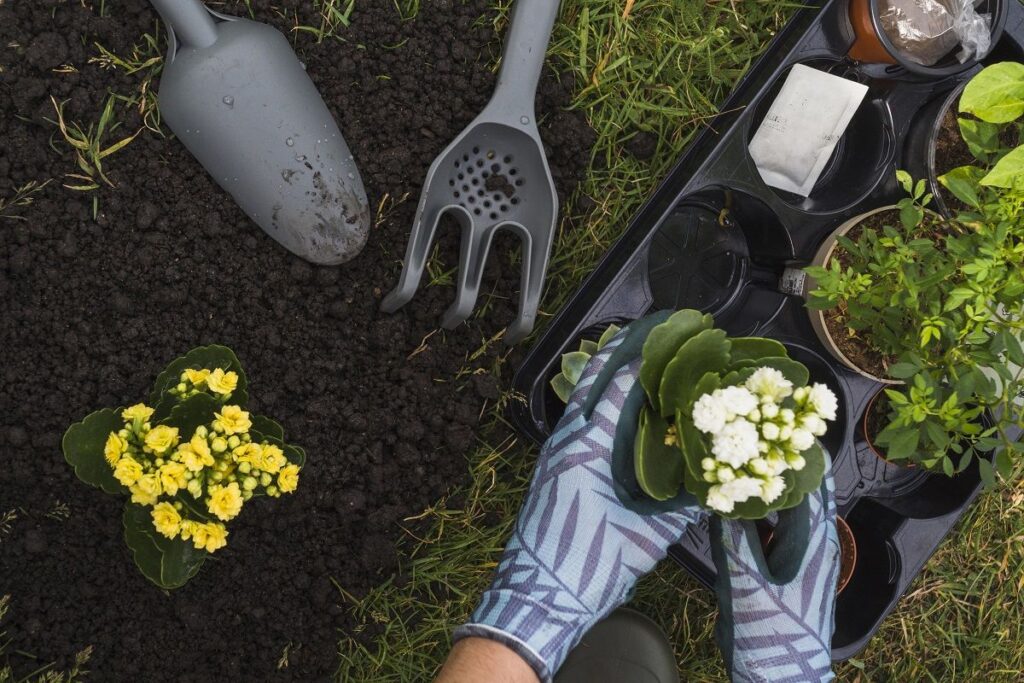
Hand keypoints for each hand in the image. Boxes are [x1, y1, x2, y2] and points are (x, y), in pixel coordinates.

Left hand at [453, 326, 706, 681]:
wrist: (537, 598)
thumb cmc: (588, 567)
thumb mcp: (646, 537)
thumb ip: (681, 507)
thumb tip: (716, 484)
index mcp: (587, 448)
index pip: (619, 386)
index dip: (647, 356)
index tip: (673, 333)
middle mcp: (567, 441)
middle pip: (594, 379)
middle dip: (623, 351)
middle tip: (654, 329)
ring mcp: (555, 453)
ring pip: (583, 399)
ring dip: (609, 374)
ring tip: (640, 356)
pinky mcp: (554, 468)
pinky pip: (580, 422)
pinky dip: (600, 404)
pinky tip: (620, 408)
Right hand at [710, 453, 838, 682]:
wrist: (782, 680)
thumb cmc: (771, 633)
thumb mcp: (746, 583)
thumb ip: (734, 539)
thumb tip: (722, 500)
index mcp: (815, 542)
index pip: (813, 485)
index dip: (798, 456)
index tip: (780, 427)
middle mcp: (817, 545)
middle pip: (805, 494)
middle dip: (784, 466)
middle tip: (756, 440)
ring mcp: (807, 560)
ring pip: (794, 512)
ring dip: (775, 490)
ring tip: (747, 465)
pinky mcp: (793, 574)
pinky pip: (782, 533)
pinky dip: (766, 516)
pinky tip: (743, 511)